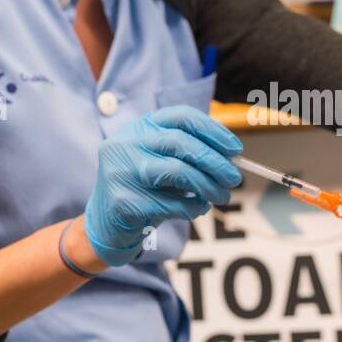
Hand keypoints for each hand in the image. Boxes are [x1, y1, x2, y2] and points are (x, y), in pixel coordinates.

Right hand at [85, 105, 241, 267]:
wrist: (105, 224)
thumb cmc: (143, 190)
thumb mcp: (162, 162)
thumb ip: (189, 155)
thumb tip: (231, 157)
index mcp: (139, 126)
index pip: (181, 116)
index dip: (213, 130)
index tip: (235, 148)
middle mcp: (127, 142)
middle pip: (181, 143)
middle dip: (215, 161)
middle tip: (234, 178)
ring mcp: (121, 170)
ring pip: (177, 172)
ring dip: (208, 186)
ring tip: (221, 196)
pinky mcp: (123, 200)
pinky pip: (170, 203)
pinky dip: (192, 207)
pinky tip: (198, 208)